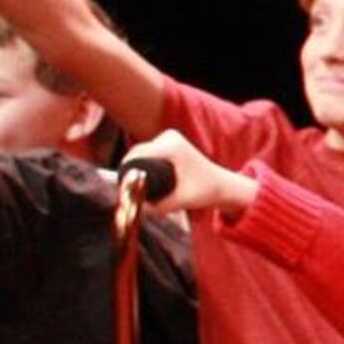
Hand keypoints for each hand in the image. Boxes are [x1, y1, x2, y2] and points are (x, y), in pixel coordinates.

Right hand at [118, 128, 254, 215]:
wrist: (221, 184)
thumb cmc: (204, 192)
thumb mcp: (181, 201)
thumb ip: (158, 207)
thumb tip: (136, 207)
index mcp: (172, 146)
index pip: (136, 155)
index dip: (125, 170)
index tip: (121, 187)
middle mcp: (169, 136)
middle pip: (136, 153)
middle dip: (129, 170)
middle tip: (126, 190)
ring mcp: (169, 136)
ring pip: (140, 152)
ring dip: (135, 166)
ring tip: (136, 183)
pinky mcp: (169, 140)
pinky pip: (146, 150)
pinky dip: (142, 161)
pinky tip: (140, 174)